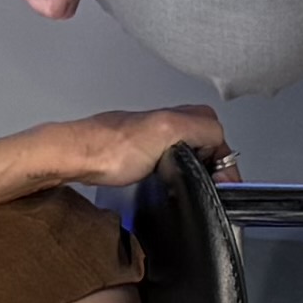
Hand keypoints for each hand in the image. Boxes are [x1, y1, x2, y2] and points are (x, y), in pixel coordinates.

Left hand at [38, 105, 227, 194]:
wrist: (78, 157)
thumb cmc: (112, 150)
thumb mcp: (170, 133)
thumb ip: (202, 130)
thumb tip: (221, 139)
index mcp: (181, 115)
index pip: (220, 138)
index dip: (224, 164)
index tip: (224, 185)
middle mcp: (170, 122)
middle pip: (207, 146)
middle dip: (210, 167)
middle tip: (206, 186)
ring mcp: (154, 137)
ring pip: (189, 155)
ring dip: (193, 172)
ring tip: (186, 186)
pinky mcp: (140, 153)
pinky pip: (170, 163)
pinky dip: (174, 175)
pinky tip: (165, 183)